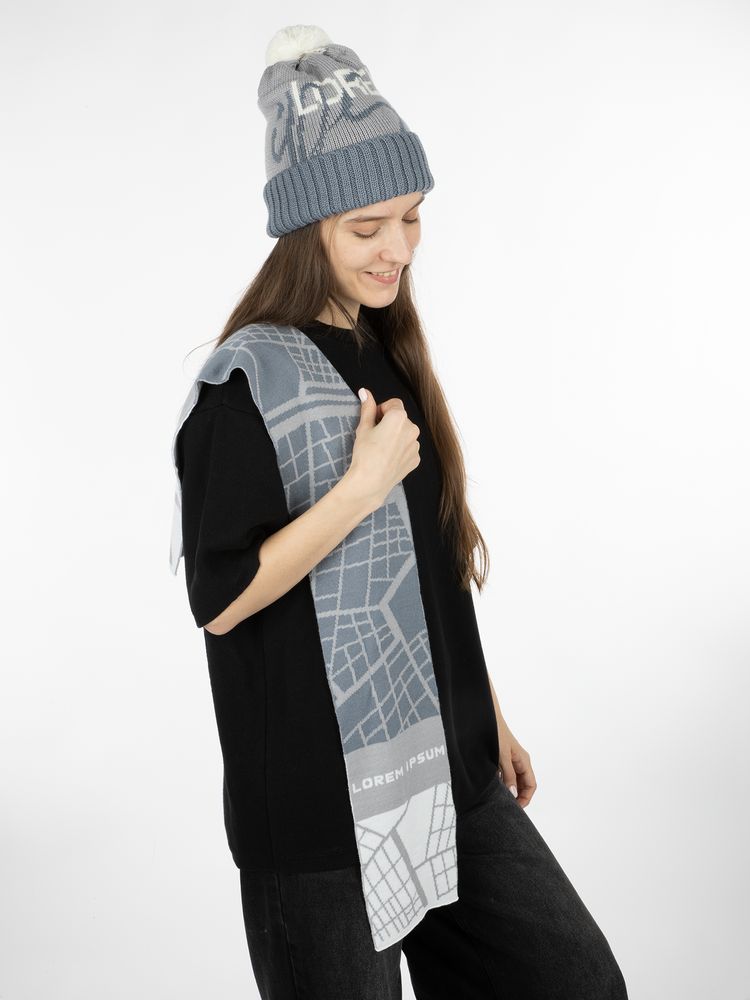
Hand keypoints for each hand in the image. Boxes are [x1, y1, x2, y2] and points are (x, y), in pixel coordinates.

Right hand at [346, 389, 420, 511]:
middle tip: (375, 436)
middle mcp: (412, 429)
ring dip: (396, 436)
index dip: (381, 410)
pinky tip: (387, 458)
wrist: (370, 482)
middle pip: (401, 418)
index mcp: (399, 417)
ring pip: (405, 434)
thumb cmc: (365, 454)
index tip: (373, 421)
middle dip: (389, 423)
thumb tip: (365, 392)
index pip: (393, 404)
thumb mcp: (363, 428)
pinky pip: (408, 448)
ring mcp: (416, 445)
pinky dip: (400, 450)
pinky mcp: (415, 459)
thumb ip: (367, 408)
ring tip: (381, 449)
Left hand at [497, 715, 536, 807]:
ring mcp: (510, 759)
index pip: (531, 785)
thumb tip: (514, 794)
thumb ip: (508, 775)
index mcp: (524, 760)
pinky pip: (504, 774)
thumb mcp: (502, 756)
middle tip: (505, 805)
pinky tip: (491, 785)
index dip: (525, 798)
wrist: (485, 715)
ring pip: (512, 780)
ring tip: (497, 797)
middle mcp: (519, 761)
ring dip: (507, 789)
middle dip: (516, 796)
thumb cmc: (495, 732)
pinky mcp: (500, 758)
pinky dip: (500, 781)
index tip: (514, 807)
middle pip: (523, 784)